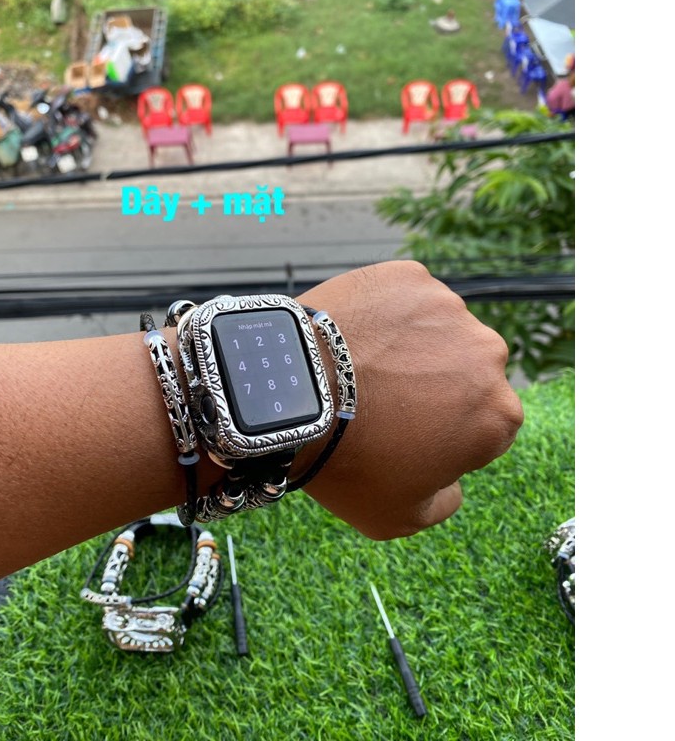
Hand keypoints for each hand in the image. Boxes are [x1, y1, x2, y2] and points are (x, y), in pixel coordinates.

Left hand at [296, 261, 523, 539]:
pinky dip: (384, 314)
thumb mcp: (400, 516)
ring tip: (362, 366)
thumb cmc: (346, 462)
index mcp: (499, 416)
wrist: (294, 394)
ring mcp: (449, 309)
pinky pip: (403, 299)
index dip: (444, 434)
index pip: (483, 426)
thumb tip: (452, 482)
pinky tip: (354, 336)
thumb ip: (444, 502)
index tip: (406, 434)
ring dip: (412, 347)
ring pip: (436, 332)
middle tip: (383, 399)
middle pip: (465, 373)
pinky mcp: (409, 277)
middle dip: (435, 386)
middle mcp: (489, 355)